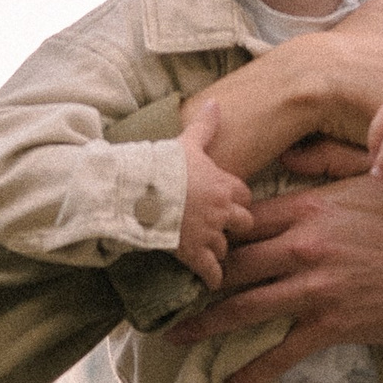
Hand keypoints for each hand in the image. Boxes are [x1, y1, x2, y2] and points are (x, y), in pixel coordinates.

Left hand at [169, 169, 382, 382]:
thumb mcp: (376, 181)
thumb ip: (328, 166)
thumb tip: (289, 156)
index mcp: (312, 209)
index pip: (245, 218)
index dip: (211, 232)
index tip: (183, 241)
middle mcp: (306, 246)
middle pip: (233, 263)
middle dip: (193, 280)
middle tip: (159, 292)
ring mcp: (317, 287)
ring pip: (245, 307)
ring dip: (205, 326)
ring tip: (174, 338)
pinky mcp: (331, 324)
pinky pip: (281, 352)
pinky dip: (252, 373)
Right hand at [175, 102, 255, 287]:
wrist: (138, 192)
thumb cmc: (162, 165)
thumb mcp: (186, 142)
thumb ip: (205, 126)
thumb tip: (215, 102)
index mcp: (223, 184)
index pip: (244, 194)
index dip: (235, 199)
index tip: (226, 202)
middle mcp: (222, 211)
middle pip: (244, 223)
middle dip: (234, 225)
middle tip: (220, 227)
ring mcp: (209, 234)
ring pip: (226, 248)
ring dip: (218, 249)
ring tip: (207, 250)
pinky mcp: (194, 254)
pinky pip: (212, 272)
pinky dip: (212, 278)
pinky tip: (210, 280)